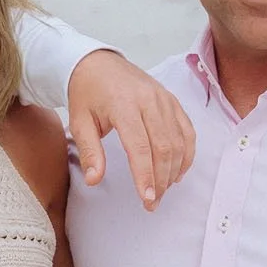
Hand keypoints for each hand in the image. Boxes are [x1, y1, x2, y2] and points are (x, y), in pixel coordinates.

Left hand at [66, 49, 192, 209]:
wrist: (98, 63)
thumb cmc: (87, 93)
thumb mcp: (78, 122)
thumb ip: (89, 152)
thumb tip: (94, 180)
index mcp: (123, 104)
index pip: (140, 147)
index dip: (145, 175)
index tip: (147, 199)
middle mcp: (148, 100)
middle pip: (164, 147)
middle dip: (161, 179)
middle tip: (153, 203)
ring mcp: (164, 99)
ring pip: (179, 141)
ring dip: (174, 170)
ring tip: (162, 190)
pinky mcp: (172, 101)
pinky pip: (187, 131)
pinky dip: (186, 154)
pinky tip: (177, 172)